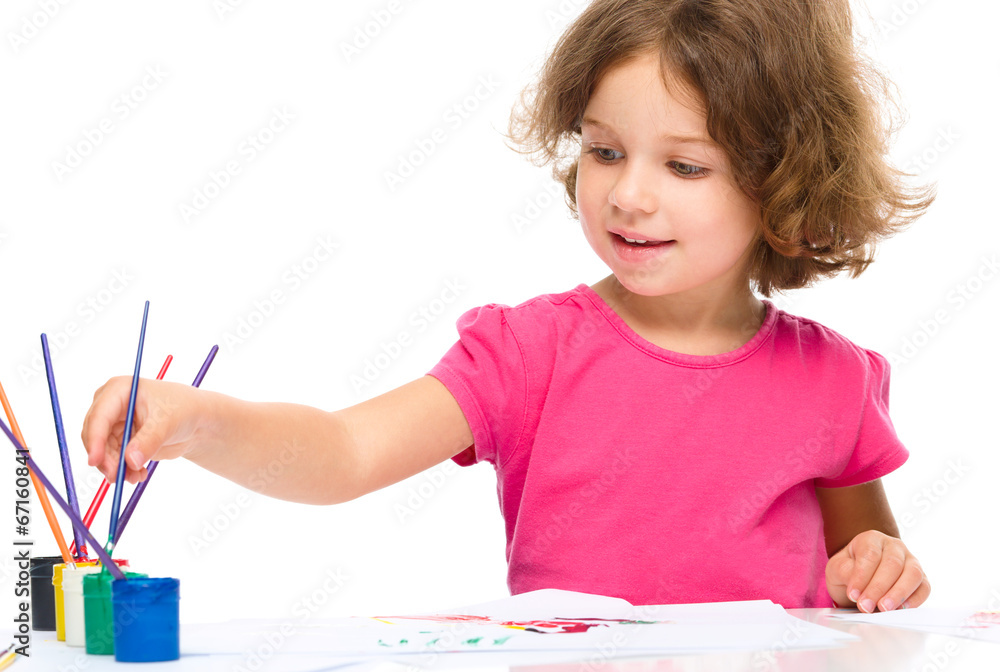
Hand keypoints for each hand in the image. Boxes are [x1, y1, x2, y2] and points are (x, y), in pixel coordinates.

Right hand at [81, 376, 204, 483]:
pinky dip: (123, 469)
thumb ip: (148, 441)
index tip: (95, 461)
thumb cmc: (183, 409)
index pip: (99, 416)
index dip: (94, 439)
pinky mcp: (120, 439)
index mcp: (118, 390)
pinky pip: (113, 459)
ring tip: (136, 477)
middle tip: (117, 477)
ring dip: (116, 467)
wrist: (196, 420)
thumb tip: (130, 461)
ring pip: (103, 450)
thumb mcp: (167, 423)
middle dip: (105, 458)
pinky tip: (139, 474)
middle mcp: (111, 405)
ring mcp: (114, 423)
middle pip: (95, 435)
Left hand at [825, 530, 929, 611]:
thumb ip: (845, 572)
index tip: (852, 594)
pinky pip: (924, 587)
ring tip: (884, 609)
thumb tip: (858, 589)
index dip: (862, 576)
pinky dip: (914, 599)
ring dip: (898, 593)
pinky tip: (900, 609)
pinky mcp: (921, 578)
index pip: (870, 554)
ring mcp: (911, 561)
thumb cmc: (848, 570)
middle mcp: (894, 546)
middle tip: (865, 606)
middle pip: (892, 564)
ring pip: (912, 574)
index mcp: (871, 539)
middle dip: (878, 588)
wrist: (860, 580)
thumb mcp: (837, 568)